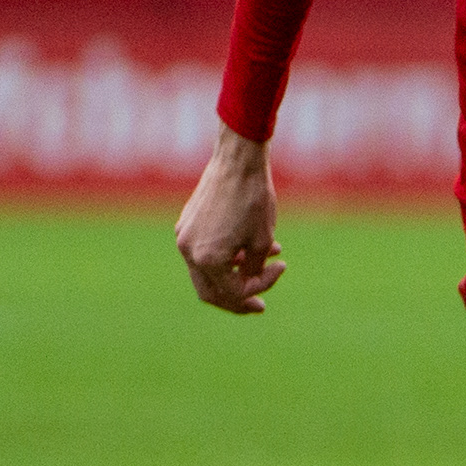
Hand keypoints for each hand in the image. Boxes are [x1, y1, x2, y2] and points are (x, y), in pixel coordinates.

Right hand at [175, 126, 285, 313]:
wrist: (237, 160)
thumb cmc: (253, 199)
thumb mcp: (262, 240)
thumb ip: (254, 270)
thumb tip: (247, 287)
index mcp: (207, 260)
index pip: (234, 291)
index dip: (261, 286)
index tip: (281, 268)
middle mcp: (188, 252)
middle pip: (211, 291)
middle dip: (237, 299)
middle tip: (258, 305)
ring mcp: (183, 237)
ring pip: (208, 271)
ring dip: (235, 273)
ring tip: (265, 266)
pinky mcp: (186, 223)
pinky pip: (204, 250)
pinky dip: (226, 255)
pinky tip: (250, 247)